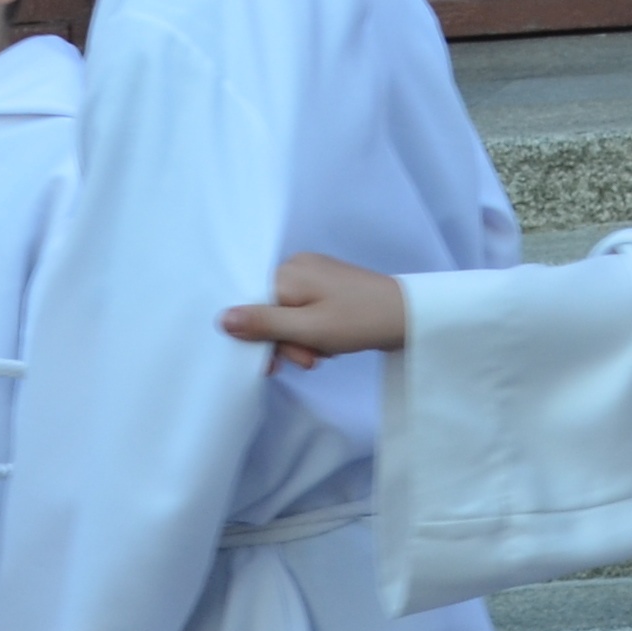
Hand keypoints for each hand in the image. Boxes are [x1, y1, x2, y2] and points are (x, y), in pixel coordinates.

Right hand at [223, 253, 408, 370]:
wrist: (411, 315)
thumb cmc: (360, 320)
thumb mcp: (307, 329)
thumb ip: (263, 324)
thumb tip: (221, 319)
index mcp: (289, 271)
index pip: (249, 304)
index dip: (254, 336)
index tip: (269, 364)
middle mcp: (298, 266)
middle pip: (267, 310)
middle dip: (283, 342)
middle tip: (308, 362)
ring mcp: (314, 274)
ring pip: (286, 315)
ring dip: (299, 341)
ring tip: (322, 355)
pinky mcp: (328, 286)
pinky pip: (303, 312)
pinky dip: (311, 333)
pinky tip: (328, 345)